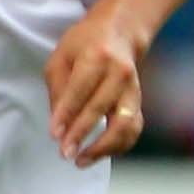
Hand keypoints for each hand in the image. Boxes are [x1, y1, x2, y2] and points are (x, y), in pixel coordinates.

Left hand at [45, 7, 146, 165]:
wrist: (120, 33)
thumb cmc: (84, 45)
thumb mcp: (62, 57)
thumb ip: (58, 89)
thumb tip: (58, 124)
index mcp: (96, 56)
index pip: (80, 90)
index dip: (67, 114)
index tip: (55, 135)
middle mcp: (119, 73)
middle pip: (100, 108)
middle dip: (81, 134)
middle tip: (65, 153)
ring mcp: (133, 89)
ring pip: (124, 123)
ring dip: (104, 147)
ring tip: (82, 160)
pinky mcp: (138, 102)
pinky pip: (133, 129)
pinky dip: (118, 146)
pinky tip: (100, 154)